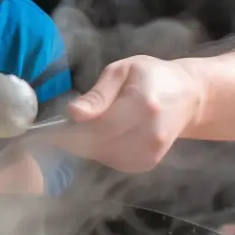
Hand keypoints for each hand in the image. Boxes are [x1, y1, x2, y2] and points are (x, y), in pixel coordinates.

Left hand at [55, 54, 202, 173]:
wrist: (189, 97)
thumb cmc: (152, 77)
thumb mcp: (123, 70)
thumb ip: (98, 93)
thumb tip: (74, 114)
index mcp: (143, 106)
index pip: (96, 127)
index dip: (67, 132)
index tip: (46, 131)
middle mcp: (150, 134)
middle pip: (96, 145)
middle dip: (74, 138)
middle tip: (66, 127)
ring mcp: (150, 152)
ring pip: (101, 157)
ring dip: (87, 146)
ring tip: (92, 126)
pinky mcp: (147, 163)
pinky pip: (112, 162)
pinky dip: (102, 151)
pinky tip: (107, 136)